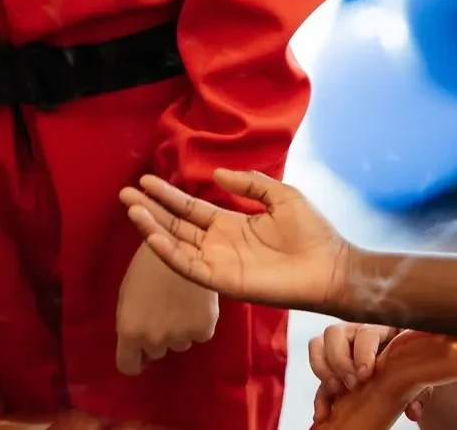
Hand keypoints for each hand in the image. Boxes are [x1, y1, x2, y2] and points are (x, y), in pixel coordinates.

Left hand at [115, 241, 217, 375]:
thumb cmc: (146, 263)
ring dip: (178, 329)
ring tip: (178, 300)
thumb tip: (135, 343)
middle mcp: (155, 340)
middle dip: (157, 336)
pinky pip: (198, 335)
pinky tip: (194, 300)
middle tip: (162, 309)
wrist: (179, 243)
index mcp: (130, 330)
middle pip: (155, 352)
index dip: (133, 358)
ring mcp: (181, 337)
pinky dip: (197, 322)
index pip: (128, 366)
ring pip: (178, 343)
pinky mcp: (204, 329)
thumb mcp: (127, 293)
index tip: (138, 351)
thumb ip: (130, 322)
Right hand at [119, 167, 350, 312]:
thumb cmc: (312, 232)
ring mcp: (219, 263)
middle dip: (150, 209)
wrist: (332, 266)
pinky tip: (153, 235)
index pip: (190, 208)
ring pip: (177, 245)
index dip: (168, 195)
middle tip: (124, 193)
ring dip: (153, 228)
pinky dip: (168, 252)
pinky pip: (189, 267)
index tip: (145, 180)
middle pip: (176, 225)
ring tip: (132, 209)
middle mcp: (219, 244)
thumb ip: (249, 183)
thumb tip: (215, 176)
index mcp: (231, 224)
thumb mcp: (280, 195)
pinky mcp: (223, 281)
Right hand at [308, 323, 432, 423]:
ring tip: (336, 392)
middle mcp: (354, 332)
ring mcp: (339, 346)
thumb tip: (412, 411)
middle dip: (339, 360)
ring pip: (318, 345)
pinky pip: (318, 375)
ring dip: (323, 370)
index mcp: (379, 329)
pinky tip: (323, 414)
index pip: (365, 332)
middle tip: (351, 385)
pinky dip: (319, 396)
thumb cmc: (410, 364)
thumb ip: (417, 390)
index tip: (365, 374)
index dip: (363, 352)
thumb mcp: (416, 375)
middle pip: (334, 333)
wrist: (405, 369)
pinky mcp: (331, 367)